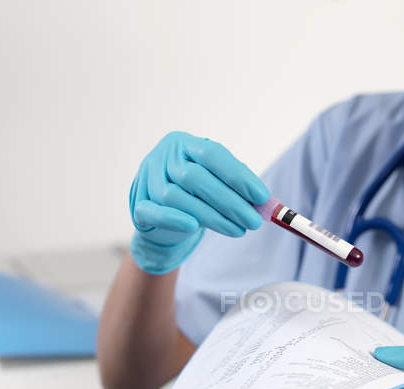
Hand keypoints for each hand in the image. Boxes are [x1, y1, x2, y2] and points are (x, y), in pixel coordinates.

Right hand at [129, 132, 269, 273]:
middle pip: (196, 177)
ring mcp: (147, 179)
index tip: (262, 197)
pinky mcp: (138, 204)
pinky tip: (193, 227)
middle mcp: (163, 156)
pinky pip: (155, 212)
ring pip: (177, 197)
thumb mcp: (214, 181)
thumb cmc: (194, 192)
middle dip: (230, 201)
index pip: (212, 154)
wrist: (161, 214)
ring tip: (239, 230)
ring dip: (212, 217)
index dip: (238, 176)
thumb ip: (236, 187)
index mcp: (184, 144)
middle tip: (254, 220)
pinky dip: (174, 218)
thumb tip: (265, 202)